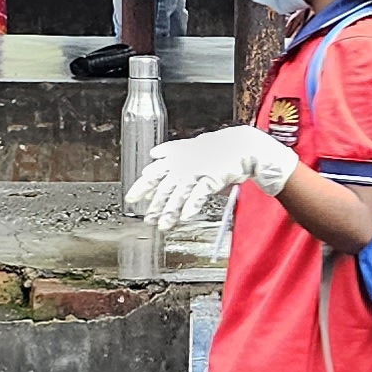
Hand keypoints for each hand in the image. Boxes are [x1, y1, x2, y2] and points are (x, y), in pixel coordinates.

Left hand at [128, 126, 295, 229]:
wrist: (240, 146)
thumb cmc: (214, 149)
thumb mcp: (188, 148)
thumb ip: (169, 154)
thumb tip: (151, 159)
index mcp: (175, 157)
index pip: (153, 173)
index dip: (141, 187)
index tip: (131, 199)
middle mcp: (183, 165)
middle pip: (164, 187)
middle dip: (155, 206)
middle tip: (147, 220)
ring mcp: (197, 172)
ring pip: (179, 194)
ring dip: (170, 211)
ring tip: (163, 226)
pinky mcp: (212, 178)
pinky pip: (199, 194)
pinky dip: (192, 206)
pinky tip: (185, 217)